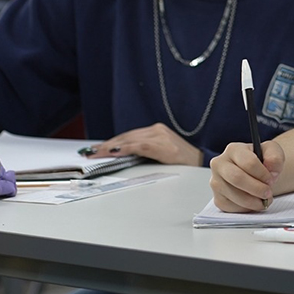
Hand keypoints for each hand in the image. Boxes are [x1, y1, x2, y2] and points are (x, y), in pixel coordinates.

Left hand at [85, 123, 200, 165]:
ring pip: (130, 140)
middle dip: (107, 145)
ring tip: (96, 153)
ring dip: (111, 147)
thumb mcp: (162, 155)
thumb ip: (145, 152)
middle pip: (126, 137)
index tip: (96, 149)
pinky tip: (114, 152)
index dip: (111, 143)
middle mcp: (157, 130)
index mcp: (156, 131)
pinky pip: (139, 146)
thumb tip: (123, 158)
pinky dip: (125, 148)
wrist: (203, 162)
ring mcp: (160, 136)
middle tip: (90, 152)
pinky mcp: (163, 145)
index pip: (128, 136)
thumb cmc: (184, 162)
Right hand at [209, 139, 283, 211]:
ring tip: (264, 200)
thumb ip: (274, 157)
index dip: (263, 174)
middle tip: (268, 193)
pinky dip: (246, 208)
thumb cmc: (262, 162)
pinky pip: (232, 207)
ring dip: (253, 201)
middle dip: (257, 188)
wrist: (256, 174)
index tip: (271, 180)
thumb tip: (271, 167)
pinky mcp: (218, 198)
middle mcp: (220, 164)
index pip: (248, 162)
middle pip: (237, 178)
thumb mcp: (273, 153)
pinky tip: (254, 203)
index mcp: (233, 150)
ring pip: (234, 195)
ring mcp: (216, 182)